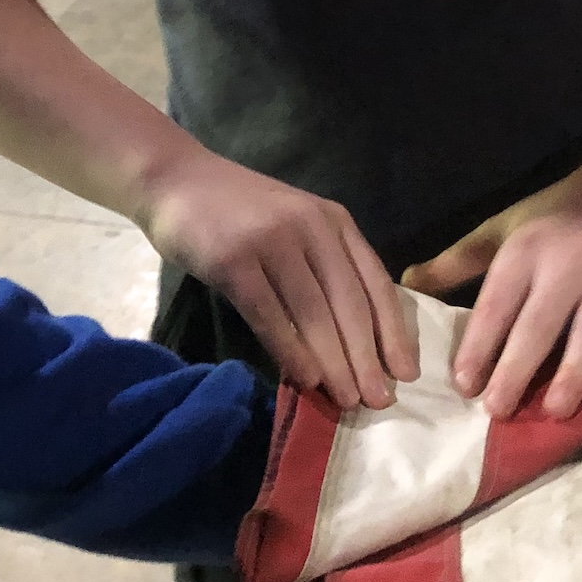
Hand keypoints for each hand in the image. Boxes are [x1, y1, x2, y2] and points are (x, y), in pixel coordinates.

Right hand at [139, 149, 419, 408]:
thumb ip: (324, 267)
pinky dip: (289, 349)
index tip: (406, 374)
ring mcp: (271, 239)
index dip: (393, 331)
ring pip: (313, 312)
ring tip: (347, 400)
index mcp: (333, 220)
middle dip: (367, 357)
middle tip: (378, 401)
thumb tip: (354, 342)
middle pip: (348, 302)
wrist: (175, 179)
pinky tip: (304, 379)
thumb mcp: (295, 226)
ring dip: (333, 362)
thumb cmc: (239, 212)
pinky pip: (269, 313)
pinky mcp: (233, 259)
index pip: (375, 281)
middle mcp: (310, 226)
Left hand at [404, 189, 581, 421]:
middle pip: (540, 325)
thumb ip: (459, 262)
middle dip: (517, 370)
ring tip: (554, 413)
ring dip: (573, 375)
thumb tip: (409, 284)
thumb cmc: (556, 218)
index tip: (463, 384)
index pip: (497, 304)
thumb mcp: (504, 229)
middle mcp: (569, 266)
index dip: (479, 344)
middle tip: (497, 411)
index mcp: (527, 251)